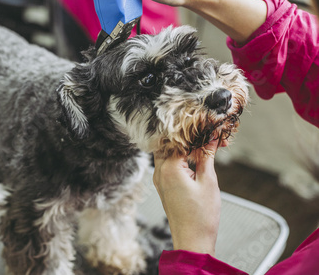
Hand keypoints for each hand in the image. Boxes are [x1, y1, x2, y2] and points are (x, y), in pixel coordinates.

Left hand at [153, 141, 220, 255]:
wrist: (192, 240)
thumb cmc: (201, 216)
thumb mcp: (208, 181)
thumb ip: (207, 156)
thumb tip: (211, 138)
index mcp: (169, 168)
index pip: (179, 139)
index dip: (197, 133)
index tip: (211, 130)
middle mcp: (159, 171)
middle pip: (169, 144)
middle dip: (188, 138)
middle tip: (207, 137)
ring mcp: (159, 179)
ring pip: (167, 153)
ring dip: (184, 148)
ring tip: (204, 148)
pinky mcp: (162, 186)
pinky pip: (167, 164)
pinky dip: (180, 159)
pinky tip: (196, 159)